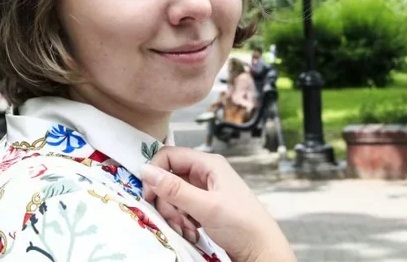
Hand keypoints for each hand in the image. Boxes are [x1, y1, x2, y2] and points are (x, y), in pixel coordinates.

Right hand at [141, 147, 295, 261]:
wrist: (260, 250)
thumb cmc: (241, 224)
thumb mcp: (206, 206)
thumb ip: (175, 189)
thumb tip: (145, 170)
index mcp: (208, 163)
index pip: (169, 156)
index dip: (155, 173)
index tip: (149, 195)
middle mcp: (205, 173)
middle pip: (169, 178)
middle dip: (167, 200)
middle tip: (176, 218)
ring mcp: (204, 190)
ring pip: (173, 195)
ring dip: (174, 213)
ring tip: (188, 227)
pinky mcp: (204, 206)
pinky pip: (182, 208)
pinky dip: (182, 220)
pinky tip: (192, 230)